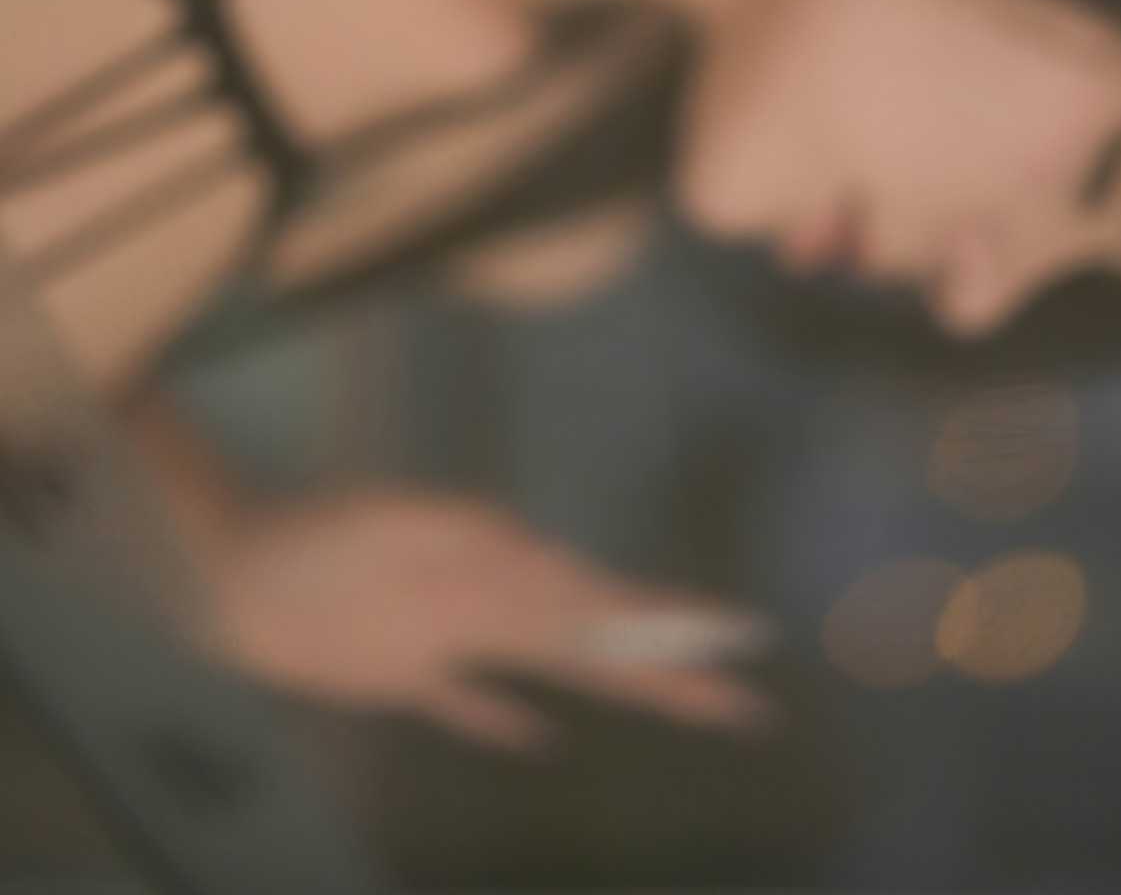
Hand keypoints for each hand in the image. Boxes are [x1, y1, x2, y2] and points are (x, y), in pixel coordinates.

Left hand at [201, 487, 778, 751]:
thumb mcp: (392, 524)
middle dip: (671, 671)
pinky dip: (501, 722)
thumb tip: (555, 552)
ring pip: (554, 673)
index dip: (669, 621)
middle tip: (745, 698)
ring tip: (681, 706)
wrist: (231, 567)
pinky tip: (539, 741)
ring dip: (617, 691)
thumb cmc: (311, 540)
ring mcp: (453, 640)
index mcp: (500, 579)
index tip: (737, 630)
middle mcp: (492, 607)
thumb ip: (472, 535)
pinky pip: (465, 704)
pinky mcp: (400, 670)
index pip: (602, 606)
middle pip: (597, 649)